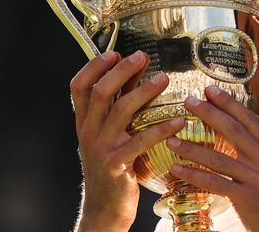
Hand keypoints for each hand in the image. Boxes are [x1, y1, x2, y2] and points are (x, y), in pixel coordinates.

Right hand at [70, 50, 184, 230]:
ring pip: (121, 111)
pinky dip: (163, 128)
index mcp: (84, 121)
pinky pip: (142, 140)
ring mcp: (101, 147)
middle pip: (100, 92)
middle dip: (121, 70)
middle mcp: (89, 131)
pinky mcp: (118, 164)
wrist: (106, 205)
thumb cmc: (113, 163)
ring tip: (164, 78)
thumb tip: (136, 70)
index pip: (78, 87)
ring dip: (144, 91)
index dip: (93, 67)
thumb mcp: (110, 133)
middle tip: (142, 56)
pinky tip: (180, 120)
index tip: (114, 52)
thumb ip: (120, 104)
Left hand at [166, 85, 258, 231]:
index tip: (209, 90)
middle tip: (189, 101)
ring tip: (171, 139)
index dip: (228, 103)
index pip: (249, 119)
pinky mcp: (246, 197)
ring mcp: (257, 178)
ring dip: (193, 147)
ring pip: (220, 158)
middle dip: (209, 113)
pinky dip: (194, 175)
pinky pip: (215, 183)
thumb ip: (257, 147)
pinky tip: (178, 169)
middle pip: (234, 131)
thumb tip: (233, 126)